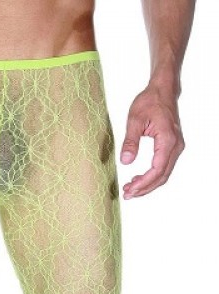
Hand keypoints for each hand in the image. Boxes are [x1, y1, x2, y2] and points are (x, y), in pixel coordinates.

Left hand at [120, 84, 184, 198]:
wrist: (162, 90)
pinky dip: (152, 177)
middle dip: (144, 188)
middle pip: (162, 176)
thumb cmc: (149, 101)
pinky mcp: (172, 147)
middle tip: (127, 194)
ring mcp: (176, 147)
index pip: (157, 169)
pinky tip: (138, 179)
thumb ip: (130, 141)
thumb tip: (125, 161)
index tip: (129, 189)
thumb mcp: (134, 120)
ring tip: (131, 189)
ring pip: (164, 174)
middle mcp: (176, 145)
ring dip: (148, 184)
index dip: (143, 183)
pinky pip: (164, 167)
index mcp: (167, 140)